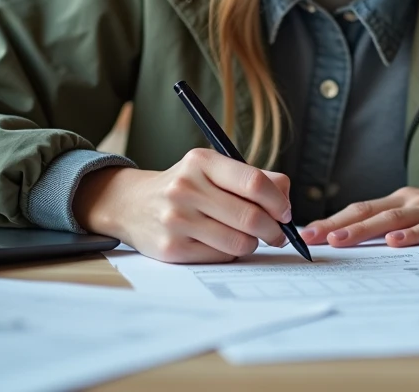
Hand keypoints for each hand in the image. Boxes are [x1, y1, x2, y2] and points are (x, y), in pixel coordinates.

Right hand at [73, 148, 292, 263]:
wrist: (131, 204)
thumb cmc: (186, 186)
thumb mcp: (212, 169)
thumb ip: (254, 178)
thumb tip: (286, 199)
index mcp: (201, 162)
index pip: (254, 183)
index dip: (278, 202)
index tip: (285, 212)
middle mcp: (186, 188)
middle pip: (250, 217)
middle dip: (273, 230)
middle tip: (278, 234)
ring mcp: (176, 220)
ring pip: (238, 242)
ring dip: (252, 244)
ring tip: (247, 237)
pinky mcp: (171, 248)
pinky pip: (220, 257)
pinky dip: (230, 254)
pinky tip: (222, 243)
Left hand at [299, 187, 418, 247]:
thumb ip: (393, 226)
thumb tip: (356, 244)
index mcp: (400, 200)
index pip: (359, 209)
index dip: (332, 220)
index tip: (306, 233)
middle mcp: (411, 201)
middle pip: (368, 212)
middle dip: (337, 225)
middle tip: (311, 237)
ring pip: (392, 219)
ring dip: (363, 230)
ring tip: (340, 240)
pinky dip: (411, 236)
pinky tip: (395, 243)